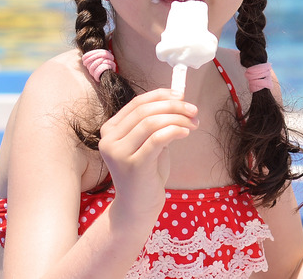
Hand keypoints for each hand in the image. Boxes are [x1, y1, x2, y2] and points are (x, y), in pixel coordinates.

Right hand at [98, 88, 198, 221]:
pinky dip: (174, 131)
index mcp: (110, 130)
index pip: (137, 103)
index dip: (161, 96)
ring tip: (193, 124)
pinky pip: (157, 139)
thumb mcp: (147, 143)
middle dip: (173, 106)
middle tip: (193, 110)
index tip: (182, 95)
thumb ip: (155, 122)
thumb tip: (177, 99)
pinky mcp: (133, 165)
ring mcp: (119, 153)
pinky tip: (186, 132)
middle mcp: (109, 140)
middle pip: (144, 111)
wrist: (138, 206)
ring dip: (177, 119)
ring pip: (151, 123)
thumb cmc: (146, 173)